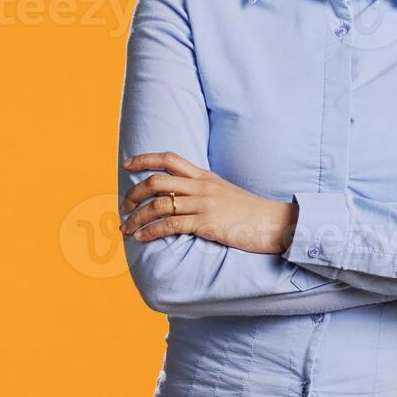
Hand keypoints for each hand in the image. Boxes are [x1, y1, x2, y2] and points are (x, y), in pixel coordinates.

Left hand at [119, 152, 296, 253]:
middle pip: (157, 181)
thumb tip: (180, 195)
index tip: (126, 163)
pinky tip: (141, 237)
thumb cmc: (249, 212)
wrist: (274, 223)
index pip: (169, 158)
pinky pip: (170, 224)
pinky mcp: (207, 223)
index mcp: (204, 176)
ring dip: (137, 217)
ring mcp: (204, 204)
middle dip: (133, 193)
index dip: (144, 158)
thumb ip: (202, 189)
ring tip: (126, 228)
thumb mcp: (224, 192)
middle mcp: (202, 186)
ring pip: (159, 204)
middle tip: (122, 206)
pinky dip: (151, 231)